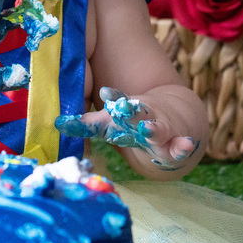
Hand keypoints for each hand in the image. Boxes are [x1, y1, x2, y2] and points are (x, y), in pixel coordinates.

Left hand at [55, 87, 197, 170]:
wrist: (179, 120)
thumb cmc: (136, 124)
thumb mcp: (113, 123)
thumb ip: (88, 125)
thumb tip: (57, 123)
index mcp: (125, 114)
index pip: (115, 105)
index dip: (110, 100)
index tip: (101, 94)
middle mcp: (143, 119)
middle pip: (134, 115)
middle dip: (127, 112)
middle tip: (119, 108)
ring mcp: (162, 131)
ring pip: (156, 129)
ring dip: (153, 128)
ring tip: (148, 128)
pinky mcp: (176, 145)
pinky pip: (180, 148)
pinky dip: (183, 147)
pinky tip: (185, 146)